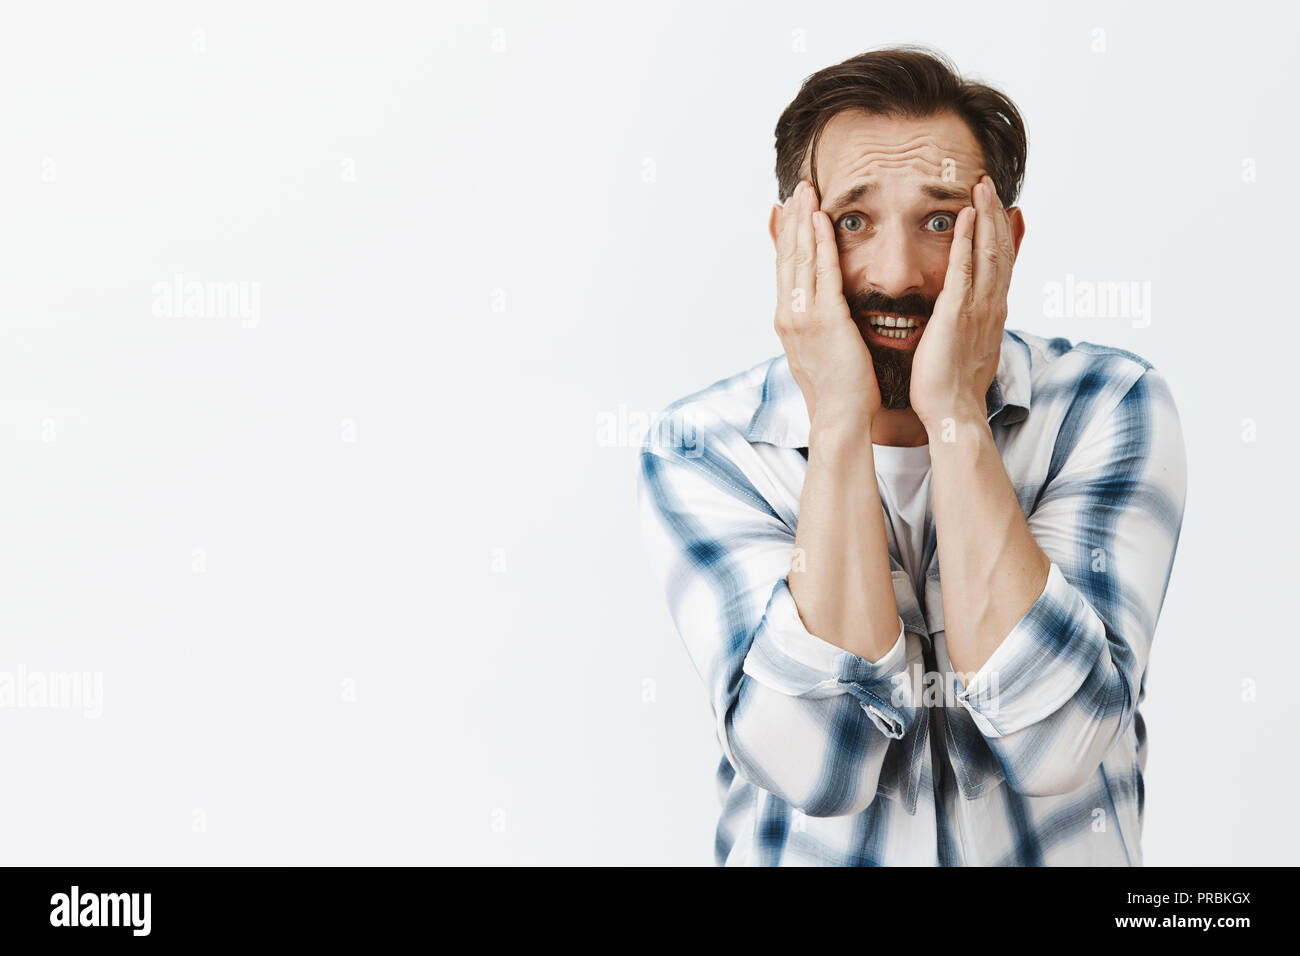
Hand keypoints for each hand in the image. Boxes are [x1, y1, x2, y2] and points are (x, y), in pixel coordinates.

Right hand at [774, 179, 880, 428]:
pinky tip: (823, 220)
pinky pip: (823, 272)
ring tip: (806, 193)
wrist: (839, 417)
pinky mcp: (824, 319)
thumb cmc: (839, 390)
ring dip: (804, 221)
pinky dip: (821, 243)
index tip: (788, 210)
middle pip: (787, 257)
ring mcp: (803, 316)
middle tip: (796, 189)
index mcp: (787, 321)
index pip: (784, 269)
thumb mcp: (821, 349)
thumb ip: (819, 321)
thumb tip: (820, 305)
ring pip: (801, 258)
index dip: (785, 237)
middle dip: (792, 220)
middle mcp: (789, 314)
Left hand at [910, 174, 1014, 430]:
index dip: (1002, 233)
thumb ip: (969, 323)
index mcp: (992, 312)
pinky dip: (966, 241)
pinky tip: (965, 217)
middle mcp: (991, 305)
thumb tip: (969, 312)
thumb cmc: (952, 386)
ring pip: (987, 252)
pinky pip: (963, 269)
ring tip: (980, 187)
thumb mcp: (967, 347)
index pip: (1001, 263)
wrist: (952, 413)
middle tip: (990, 185)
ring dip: (985, 217)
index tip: (1002, 207)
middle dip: (995, 215)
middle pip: (1000, 250)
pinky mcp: (956, 314)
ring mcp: (977, 308)